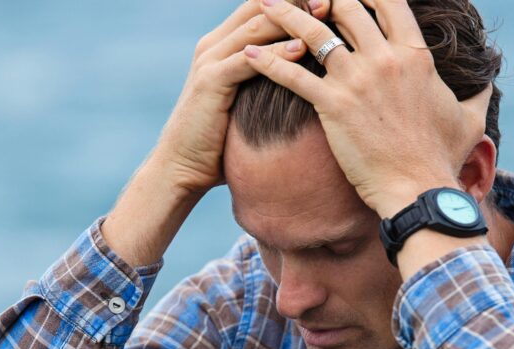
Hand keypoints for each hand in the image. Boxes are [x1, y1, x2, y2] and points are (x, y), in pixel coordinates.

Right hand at [151, 0, 325, 195]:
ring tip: (326, 14)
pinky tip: (302, 49)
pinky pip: (247, 59)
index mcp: (223, 44)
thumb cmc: (220, 141)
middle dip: (297, 2)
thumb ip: (266, 81)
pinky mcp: (210, 82)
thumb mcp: (246, 101)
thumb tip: (302, 80)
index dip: (294, 2)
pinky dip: (277, 52)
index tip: (330, 4)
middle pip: (260, 6)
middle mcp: (213, 44)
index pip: (261, 7)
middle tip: (332, 2)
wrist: (182, 167)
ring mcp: (209, 60)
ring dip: (293, 19)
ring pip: (256, 26)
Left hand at [244, 0, 491, 216]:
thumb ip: (477, 94)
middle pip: (347, 7)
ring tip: (263, 4)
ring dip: (284, 14)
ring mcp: (357, 80)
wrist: (418, 190)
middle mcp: (385, 58)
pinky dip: (266, 62)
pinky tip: (246, 54)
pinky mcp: (332, 105)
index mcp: (415, 56)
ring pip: (313, 33)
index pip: (388, 3)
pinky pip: (292, 75)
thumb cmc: (441, 159)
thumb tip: (489, 80)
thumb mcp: (469, 120)